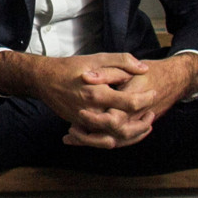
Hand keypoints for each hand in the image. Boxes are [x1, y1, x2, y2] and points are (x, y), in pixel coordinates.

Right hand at [0, 51, 197, 147]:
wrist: (44, 79)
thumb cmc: (71, 67)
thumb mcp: (97, 58)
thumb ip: (121, 62)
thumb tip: (143, 68)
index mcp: (97, 92)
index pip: (130, 102)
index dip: (146, 99)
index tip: (154, 93)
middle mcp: (91, 110)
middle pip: (123, 126)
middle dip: (141, 123)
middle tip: (152, 114)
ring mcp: (84, 121)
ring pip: (112, 137)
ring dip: (130, 135)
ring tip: (143, 126)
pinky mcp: (79, 126)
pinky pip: (99, 139)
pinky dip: (115, 137)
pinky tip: (125, 129)